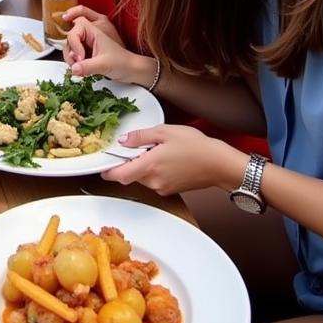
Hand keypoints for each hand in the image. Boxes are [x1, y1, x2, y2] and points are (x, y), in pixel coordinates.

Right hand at [63, 10, 141, 84]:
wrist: (131, 71)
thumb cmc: (122, 63)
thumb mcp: (104, 65)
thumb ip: (87, 67)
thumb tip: (73, 69)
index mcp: (94, 32)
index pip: (75, 29)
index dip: (74, 43)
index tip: (80, 57)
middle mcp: (89, 37)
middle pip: (69, 37)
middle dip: (70, 51)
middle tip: (77, 63)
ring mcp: (87, 45)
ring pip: (70, 47)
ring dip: (70, 58)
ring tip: (78, 68)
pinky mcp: (86, 54)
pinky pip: (74, 55)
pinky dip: (73, 63)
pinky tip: (80, 70)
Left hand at [100, 124, 247, 196]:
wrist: (220, 164)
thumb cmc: (196, 146)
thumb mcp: (164, 132)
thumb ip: (140, 137)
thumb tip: (123, 141)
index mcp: (149, 166)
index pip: (119, 175)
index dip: (107, 171)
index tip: (102, 164)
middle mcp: (154, 181)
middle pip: (130, 175)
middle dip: (129, 162)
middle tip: (135, 146)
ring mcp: (163, 187)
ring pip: (142, 177)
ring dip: (142, 165)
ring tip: (156, 149)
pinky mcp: (171, 190)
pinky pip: (155, 180)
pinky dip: (154, 170)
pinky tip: (165, 157)